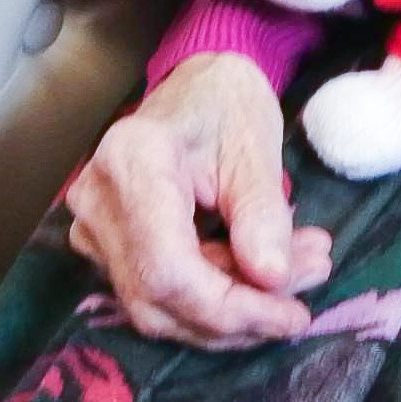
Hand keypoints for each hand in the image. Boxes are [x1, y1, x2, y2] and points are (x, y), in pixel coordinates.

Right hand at [65, 53, 331, 348]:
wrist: (197, 86)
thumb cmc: (226, 103)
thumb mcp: (257, 149)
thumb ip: (263, 215)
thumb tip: (273, 280)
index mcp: (132, 161)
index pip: (168, 269)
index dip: (229, 307)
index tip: (292, 315)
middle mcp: (98, 201)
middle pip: (161, 297)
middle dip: (240, 312)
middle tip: (306, 294)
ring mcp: (94, 227)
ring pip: (159, 305)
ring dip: (233, 308)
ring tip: (300, 274)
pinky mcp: (106, 246)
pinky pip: (157, 292)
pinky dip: (215, 296)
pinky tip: (266, 276)